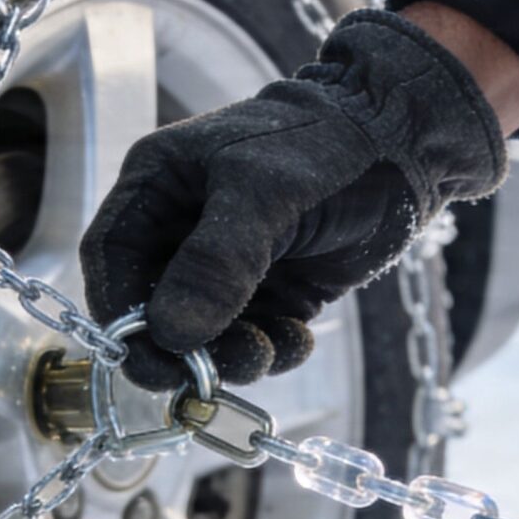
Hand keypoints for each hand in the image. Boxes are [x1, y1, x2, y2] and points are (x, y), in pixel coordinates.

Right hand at [81, 10, 507, 390]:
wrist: (406, 139)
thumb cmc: (323, 141)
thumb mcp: (263, 192)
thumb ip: (216, 263)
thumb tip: (170, 333)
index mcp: (162, 185)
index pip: (112, 257)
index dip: (117, 309)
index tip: (140, 351)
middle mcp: (186, 228)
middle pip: (154, 306)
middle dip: (176, 347)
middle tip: (196, 379)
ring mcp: (232, 263)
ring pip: (206, 333)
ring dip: (230, 356)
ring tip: (265, 352)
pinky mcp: (276, 289)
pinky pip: (256, 337)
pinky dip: (273, 350)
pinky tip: (298, 338)